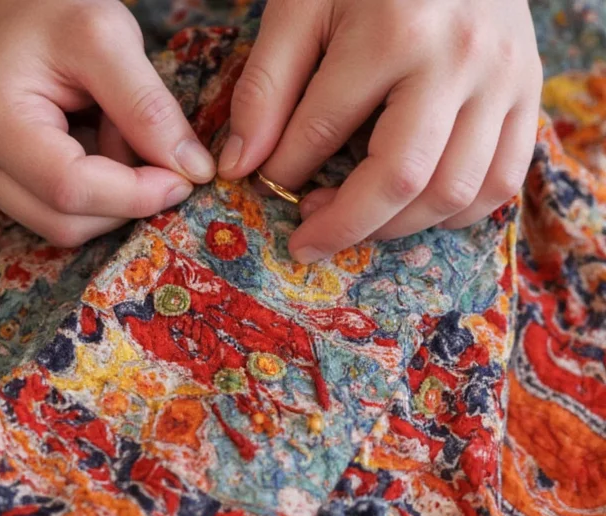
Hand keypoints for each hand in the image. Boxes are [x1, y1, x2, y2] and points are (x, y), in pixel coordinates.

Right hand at [0, 0, 215, 246]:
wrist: (7, 7)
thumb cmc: (53, 10)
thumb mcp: (108, 38)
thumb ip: (149, 107)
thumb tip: (193, 172)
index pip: (70, 189)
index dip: (137, 194)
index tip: (186, 176)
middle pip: (68, 222)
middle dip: (125, 196)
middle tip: (142, 140)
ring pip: (67, 227)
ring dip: (112, 196)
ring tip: (112, 131)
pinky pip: (61, 215)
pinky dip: (97, 193)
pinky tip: (95, 144)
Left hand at [218, 0, 541, 262]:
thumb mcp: (303, 6)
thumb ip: (266, 86)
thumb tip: (239, 167)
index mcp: (394, 31)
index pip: (323, 130)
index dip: (282, 171)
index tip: (262, 180)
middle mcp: (460, 59)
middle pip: (401, 178)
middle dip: (343, 226)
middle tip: (306, 239)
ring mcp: (505, 78)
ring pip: (454, 192)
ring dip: (395, 227)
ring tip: (353, 218)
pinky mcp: (528, 92)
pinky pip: (501, 181)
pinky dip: (454, 213)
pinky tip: (412, 209)